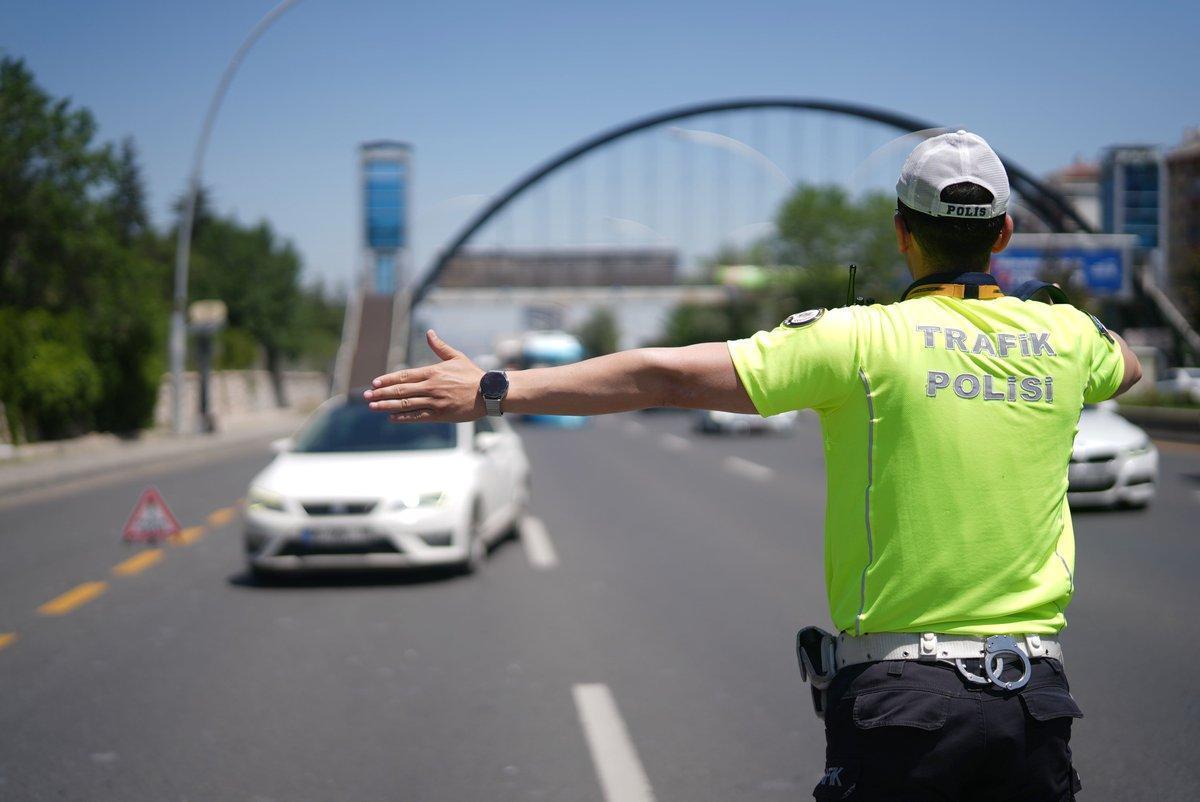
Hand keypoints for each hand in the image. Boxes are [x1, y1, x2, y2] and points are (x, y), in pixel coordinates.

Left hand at [364, 330, 485, 421]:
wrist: (489, 393)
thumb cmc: (472, 374)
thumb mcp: (456, 357)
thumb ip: (439, 346)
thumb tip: (429, 332)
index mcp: (432, 372)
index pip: (404, 376)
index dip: (387, 380)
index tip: (374, 383)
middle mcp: (430, 387)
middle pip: (400, 391)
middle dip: (381, 393)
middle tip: (366, 396)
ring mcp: (434, 402)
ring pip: (405, 404)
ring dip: (387, 406)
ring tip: (373, 407)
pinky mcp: (440, 414)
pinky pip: (417, 416)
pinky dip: (403, 417)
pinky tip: (392, 417)